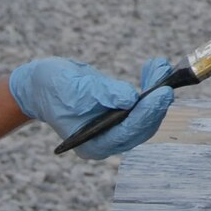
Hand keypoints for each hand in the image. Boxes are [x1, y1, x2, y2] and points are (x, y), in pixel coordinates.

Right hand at [9, 57, 175, 159]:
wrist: (41, 84)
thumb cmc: (53, 88)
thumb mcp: (75, 89)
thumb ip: (104, 95)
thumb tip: (131, 97)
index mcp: (93, 144)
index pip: (127, 132)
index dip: (147, 113)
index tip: (162, 93)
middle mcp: (107, 140)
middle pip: (142, 127)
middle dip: (157, 103)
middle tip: (168, 80)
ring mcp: (114, 128)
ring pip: (145, 115)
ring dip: (157, 91)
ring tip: (160, 66)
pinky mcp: (120, 113)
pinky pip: (142, 104)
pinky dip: (150, 86)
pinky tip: (154, 68)